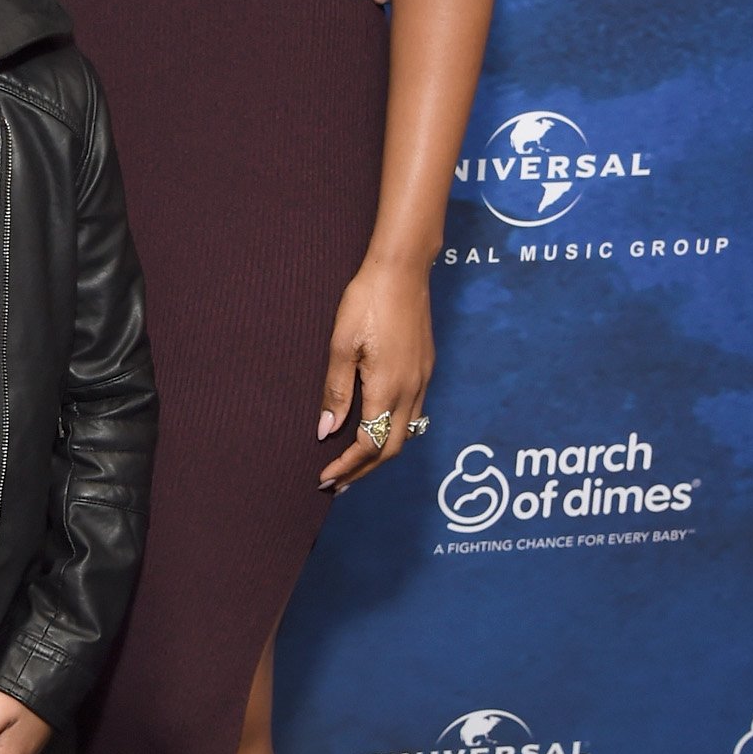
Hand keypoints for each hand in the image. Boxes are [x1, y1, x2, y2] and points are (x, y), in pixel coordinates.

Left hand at [317, 255, 433, 487]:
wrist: (401, 270)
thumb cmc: (366, 302)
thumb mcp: (341, 346)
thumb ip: (336, 391)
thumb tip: (326, 431)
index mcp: (388, 388)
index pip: (370, 444)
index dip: (347, 466)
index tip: (326, 478)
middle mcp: (412, 389)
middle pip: (393, 447)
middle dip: (365, 470)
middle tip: (338, 483)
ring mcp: (423, 379)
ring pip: (407, 432)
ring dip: (381, 452)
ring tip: (355, 464)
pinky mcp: (426, 367)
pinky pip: (414, 413)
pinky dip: (394, 431)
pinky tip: (377, 427)